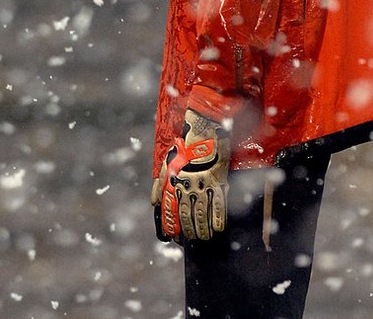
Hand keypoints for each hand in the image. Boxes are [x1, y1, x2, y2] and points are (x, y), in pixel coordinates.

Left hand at [152, 109, 230, 241]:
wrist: (204, 132)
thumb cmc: (184, 148)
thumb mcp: (167, 163)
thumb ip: (160, 184)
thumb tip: (153, 203)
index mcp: (176, 182)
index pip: (173, 211)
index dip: (174, 226)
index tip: (175, 237)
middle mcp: (189, 186)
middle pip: (188, 214)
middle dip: (189, 230)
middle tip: (191, 239)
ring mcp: (204, 185)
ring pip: (203, 213)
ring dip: (203, 228)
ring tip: (204, 238)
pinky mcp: (218, 182)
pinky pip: (219, 205)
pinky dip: (218, 219)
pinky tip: (218, 230)